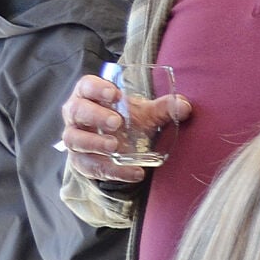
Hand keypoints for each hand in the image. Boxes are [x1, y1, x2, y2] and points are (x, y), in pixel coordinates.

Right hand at [62, 73, 189, 183]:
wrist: (117, 144)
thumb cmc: (126, 118)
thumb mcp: (144, 112)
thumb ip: (163, 108)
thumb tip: (184, 106)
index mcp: (89, 95)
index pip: (86, 86)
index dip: (97, 88)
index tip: (114, 94)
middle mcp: (76, 115)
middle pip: (77, 111)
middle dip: (95, 116)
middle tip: (116, 122)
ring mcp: (75, 138)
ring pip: (75, 139)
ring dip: (94, 143)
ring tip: (115, 146)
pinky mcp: (81, 161)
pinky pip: (92, 166)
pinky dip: (112, 171)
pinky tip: (134, 173)